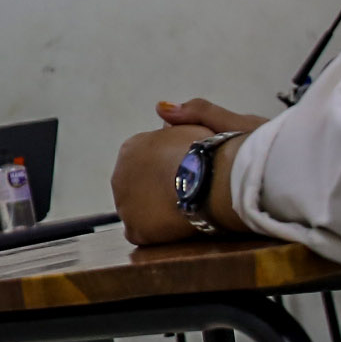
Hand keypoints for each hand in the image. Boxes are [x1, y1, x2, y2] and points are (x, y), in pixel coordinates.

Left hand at [112, 99, 264, 244]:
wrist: (220, 180)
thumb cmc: (218, 149)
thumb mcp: (207, 119)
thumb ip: (186, 113)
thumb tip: (161, 107)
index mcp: (132, 148)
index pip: (148, 162)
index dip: (171, 168)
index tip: (191, 172)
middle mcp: (120, 175)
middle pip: (139, 186)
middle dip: (159, 190)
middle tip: (189, 193)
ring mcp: (125, 204)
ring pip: (139, 211)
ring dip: (158, 212)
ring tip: (186, 209)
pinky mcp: (136, 229)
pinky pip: (142, 234)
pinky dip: (158, 234)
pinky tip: (177, 228)